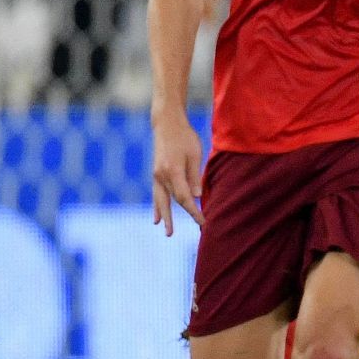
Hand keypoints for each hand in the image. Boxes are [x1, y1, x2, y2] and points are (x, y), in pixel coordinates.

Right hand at [151, 112, 204, 233]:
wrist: (166, 124)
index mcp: (173, 171)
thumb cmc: (185, 137)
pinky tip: (156, 218)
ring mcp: (156, 175)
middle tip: (177, 235)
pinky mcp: (156, 174)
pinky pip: (156, 194)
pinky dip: (157, 206)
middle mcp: (162, 176)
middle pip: (171, 202)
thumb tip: (196, 197)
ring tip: (166, 231)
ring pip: (161, 200)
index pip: (184, 198)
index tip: (202, 221)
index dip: (193, 212)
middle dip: (176, 218)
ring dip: (164, 216)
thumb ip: (194, 176)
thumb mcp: (195, 154)